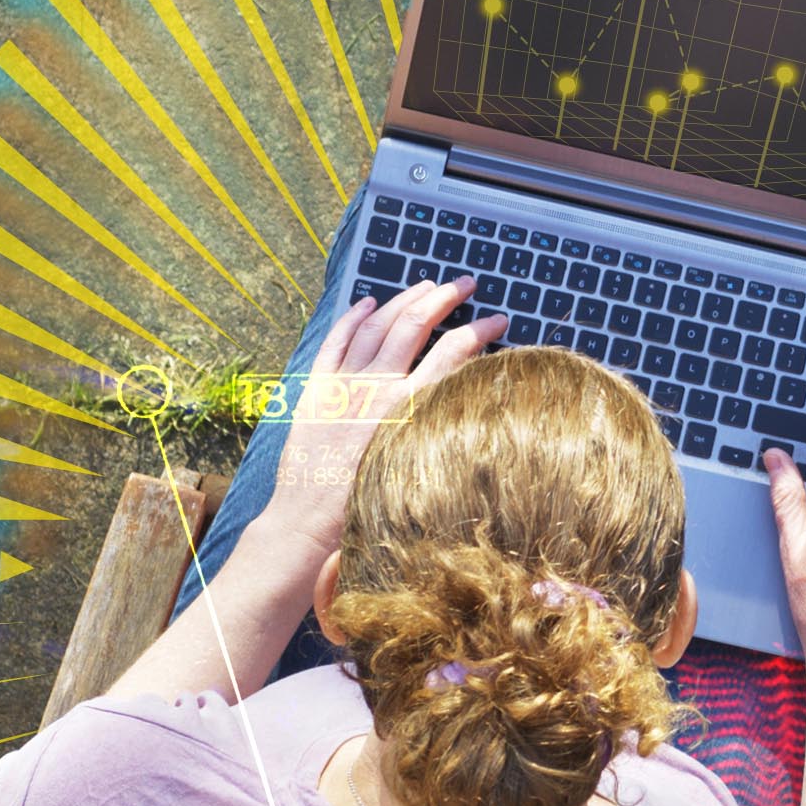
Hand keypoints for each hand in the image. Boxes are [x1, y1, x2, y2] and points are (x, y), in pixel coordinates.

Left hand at [262, 278, 505, 559]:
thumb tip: (462, 394)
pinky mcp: (315, 388)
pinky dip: (351, 317)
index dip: (479, 330)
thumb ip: (435, 425)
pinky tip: (366, 302)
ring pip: (376, 324)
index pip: (452, 354)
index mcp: (405, 410)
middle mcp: (375, 389)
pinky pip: (335, 341)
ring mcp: (342, 384)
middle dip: (444, 298)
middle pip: (414, 325)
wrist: (307, 522)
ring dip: (403, 299)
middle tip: (464, 283)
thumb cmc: (364, 506)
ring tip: (426, 284)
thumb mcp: (413, 465)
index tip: (499, 318)